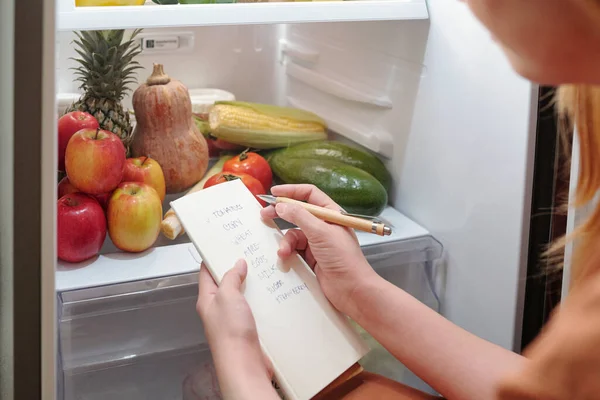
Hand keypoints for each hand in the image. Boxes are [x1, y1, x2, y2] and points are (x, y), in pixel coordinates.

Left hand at [197, 260, 276, 398]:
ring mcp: (234, 320)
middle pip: (227, 284)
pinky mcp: (248, 328)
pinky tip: (273, 293)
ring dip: (253, 285)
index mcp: (207, 300)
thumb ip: (231, 277)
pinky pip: (255, 309)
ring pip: (243, 296)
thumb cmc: (230, 331)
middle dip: (238, 270)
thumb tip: (237, 264)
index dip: (214, 257)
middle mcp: (218, 309)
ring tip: (265, 270)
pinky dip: (263, 300)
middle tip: (251, 254)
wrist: (244, 364)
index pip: (207, 273)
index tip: (225, 244)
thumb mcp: (227, 296)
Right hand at [260, 184, 379, 316]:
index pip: (310, 194)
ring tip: (283, 252)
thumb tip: (280, 205)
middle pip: (298, 213)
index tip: (274, 192)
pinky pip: (294, 250)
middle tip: (264, 215)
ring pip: (294, 234)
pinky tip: (285, 258)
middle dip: (281, 214)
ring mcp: (317, 242)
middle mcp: (324, 225)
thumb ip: (299, 216)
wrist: (352, 289)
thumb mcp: (320, 232)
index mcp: (331, 214)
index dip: (292, 191)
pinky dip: (288, 253)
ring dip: (286, 242)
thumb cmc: (342, 257)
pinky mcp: (311, 258)